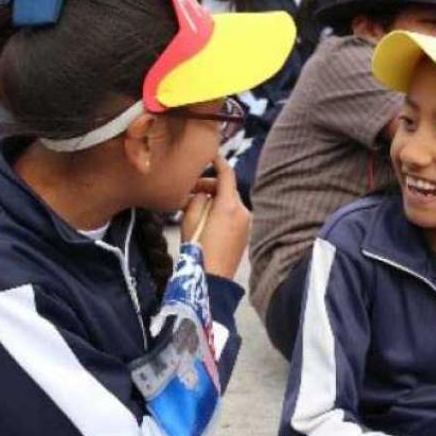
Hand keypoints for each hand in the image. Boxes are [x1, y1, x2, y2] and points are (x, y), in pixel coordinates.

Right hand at [181, 156, 249, 278]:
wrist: (212, 280)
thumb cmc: (197, 250)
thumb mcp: (189, 219)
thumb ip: (197, 199)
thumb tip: (202, 193)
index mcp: (229, 206)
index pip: (227, 174)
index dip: (218, 161)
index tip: (211, 154)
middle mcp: (242, 211)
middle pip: (227, 189)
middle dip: (209, 186)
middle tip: (189, 191)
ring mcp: (246, 224)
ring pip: (229, 202)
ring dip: (214, 200)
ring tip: (194, 209)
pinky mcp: (245, 234)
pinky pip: (233, 216)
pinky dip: (220, 212)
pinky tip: (205, 222)